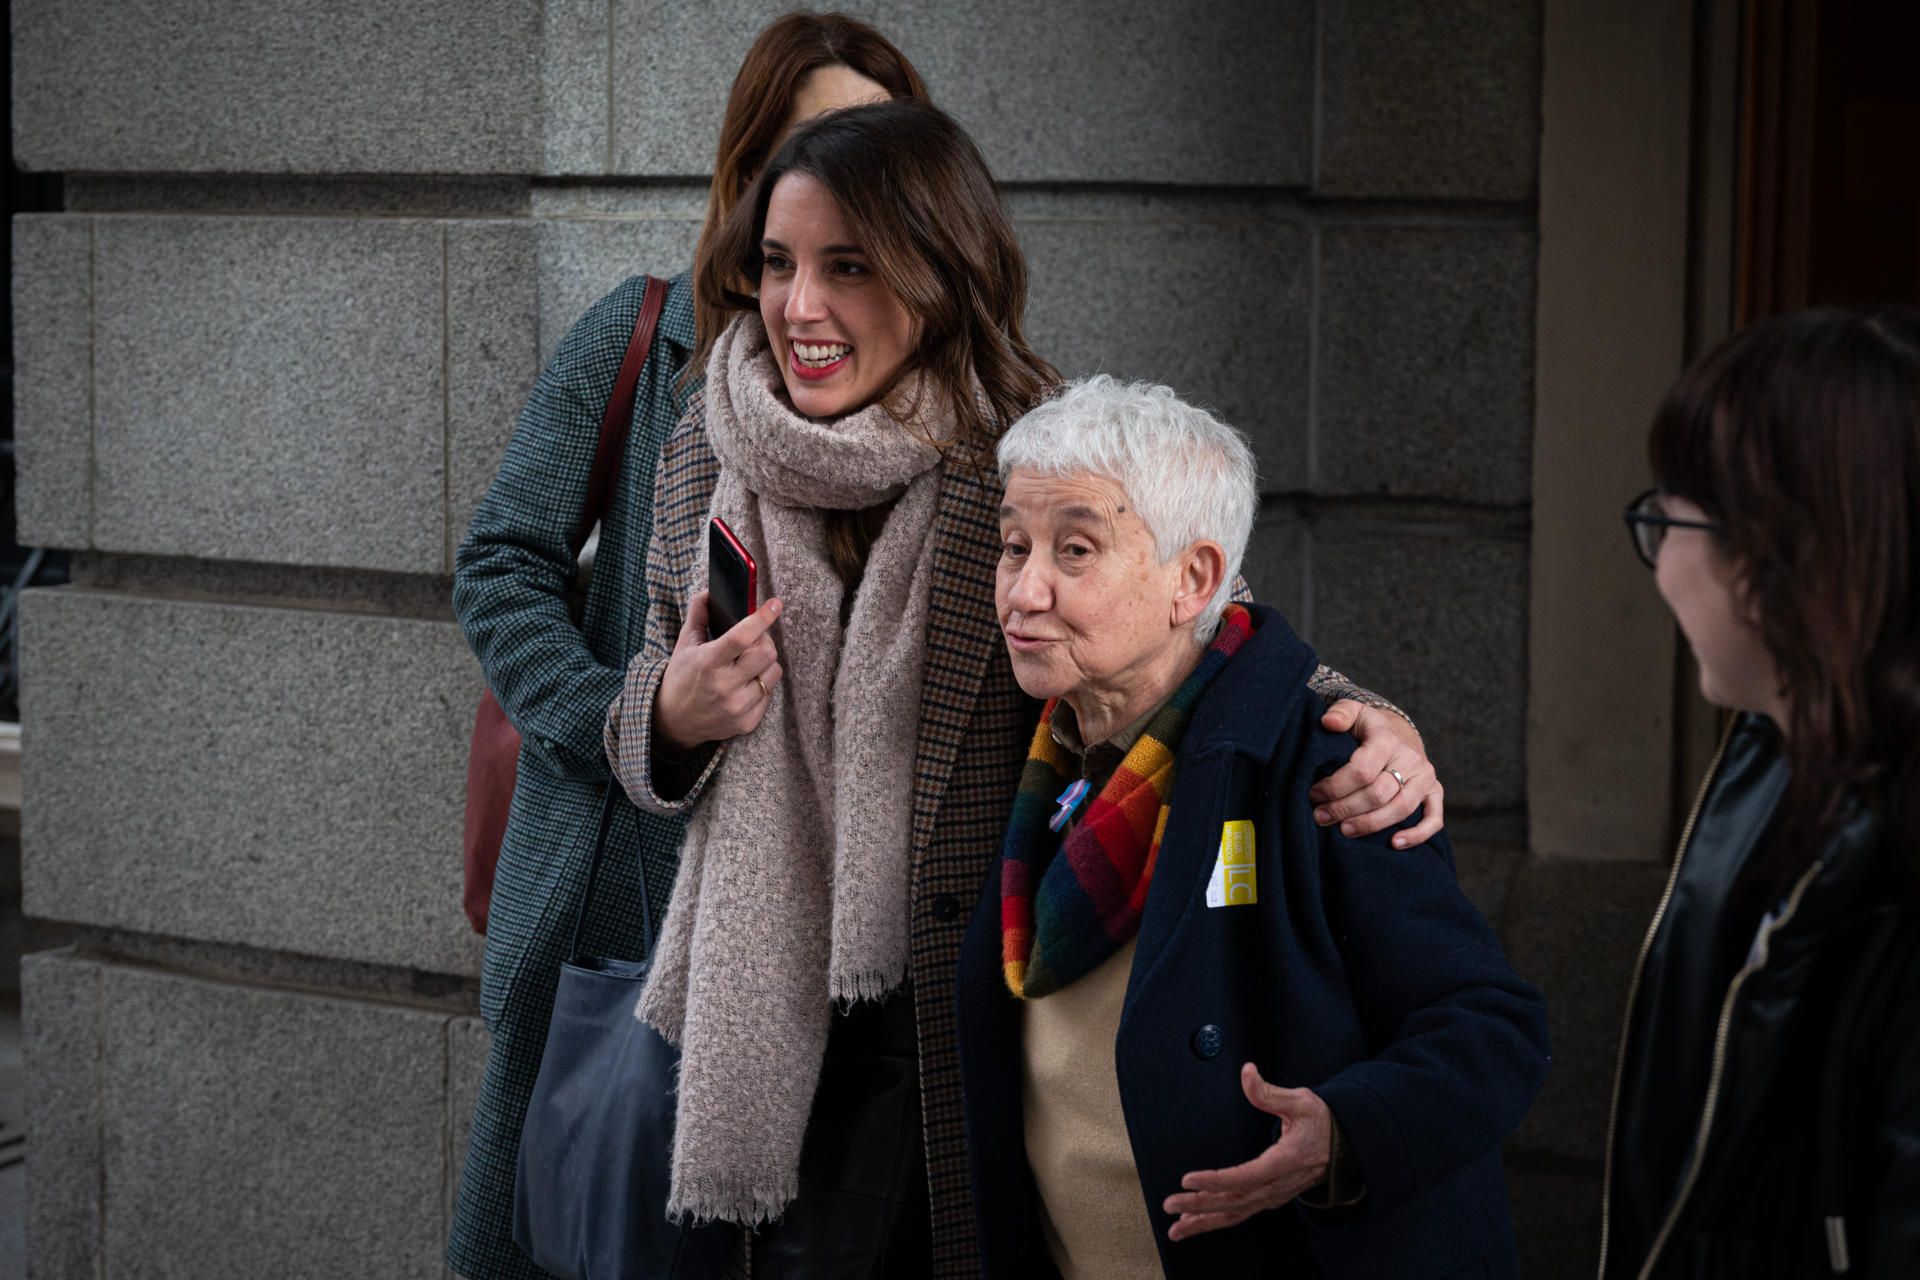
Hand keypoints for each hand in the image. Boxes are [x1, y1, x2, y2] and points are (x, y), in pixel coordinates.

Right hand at [653, 591, 784, 750]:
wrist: (673, 722)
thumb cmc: (681, 678)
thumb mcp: (684, 644)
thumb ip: (698, 614)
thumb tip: (710, 592)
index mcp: (708, 663)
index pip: (742, 637)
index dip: (762, 618)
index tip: (775, 604)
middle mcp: (725, 686)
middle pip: (767, 653)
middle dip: (764, 639)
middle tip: (755, 637)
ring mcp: (738, 707)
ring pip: (773, 672)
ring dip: (765, 662)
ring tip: (749, 662)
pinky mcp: (748, 722)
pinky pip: (769, 693)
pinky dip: (761, 683)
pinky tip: (745, 683)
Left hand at [1163, 1064, 1333, 1240]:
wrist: (1344, 1148)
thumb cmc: (1321, 1122)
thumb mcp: (1301, 1101)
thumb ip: (1269, 1092)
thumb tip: (1247, 1072)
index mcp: (1285, 1162)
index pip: (1246, 1176)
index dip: (1216, 1180)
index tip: (1188, 1179)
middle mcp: (1278, 1185)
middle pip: (1234, 1200)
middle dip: (1199, 1205)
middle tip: (1169, 1203)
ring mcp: (1273, 1196)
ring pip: (1234, 1214)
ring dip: (1203, 1221)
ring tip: (1175, 1228)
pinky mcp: (1268, 1198)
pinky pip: (1239, 1214)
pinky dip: (1215, 1221)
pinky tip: (1193, 1223)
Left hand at [1310, 700, 1443, 847]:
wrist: (1399, 734)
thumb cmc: (1367, 728)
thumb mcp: (1353, 712)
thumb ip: (1340, 713)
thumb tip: (1328, 722)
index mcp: (1387, 739)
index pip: (1361, 770)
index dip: (1335, 787)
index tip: (1314, 794)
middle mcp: (1410, 758)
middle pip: (1378, 794)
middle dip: (1345, 809)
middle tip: (1321, 817)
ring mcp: (1425, 777)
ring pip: (1400, 809)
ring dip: (1370, 824)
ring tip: (1344, 831)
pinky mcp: (1434, 792)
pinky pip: (1433, 819)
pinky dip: (1416, 835)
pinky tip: (1394, 843)